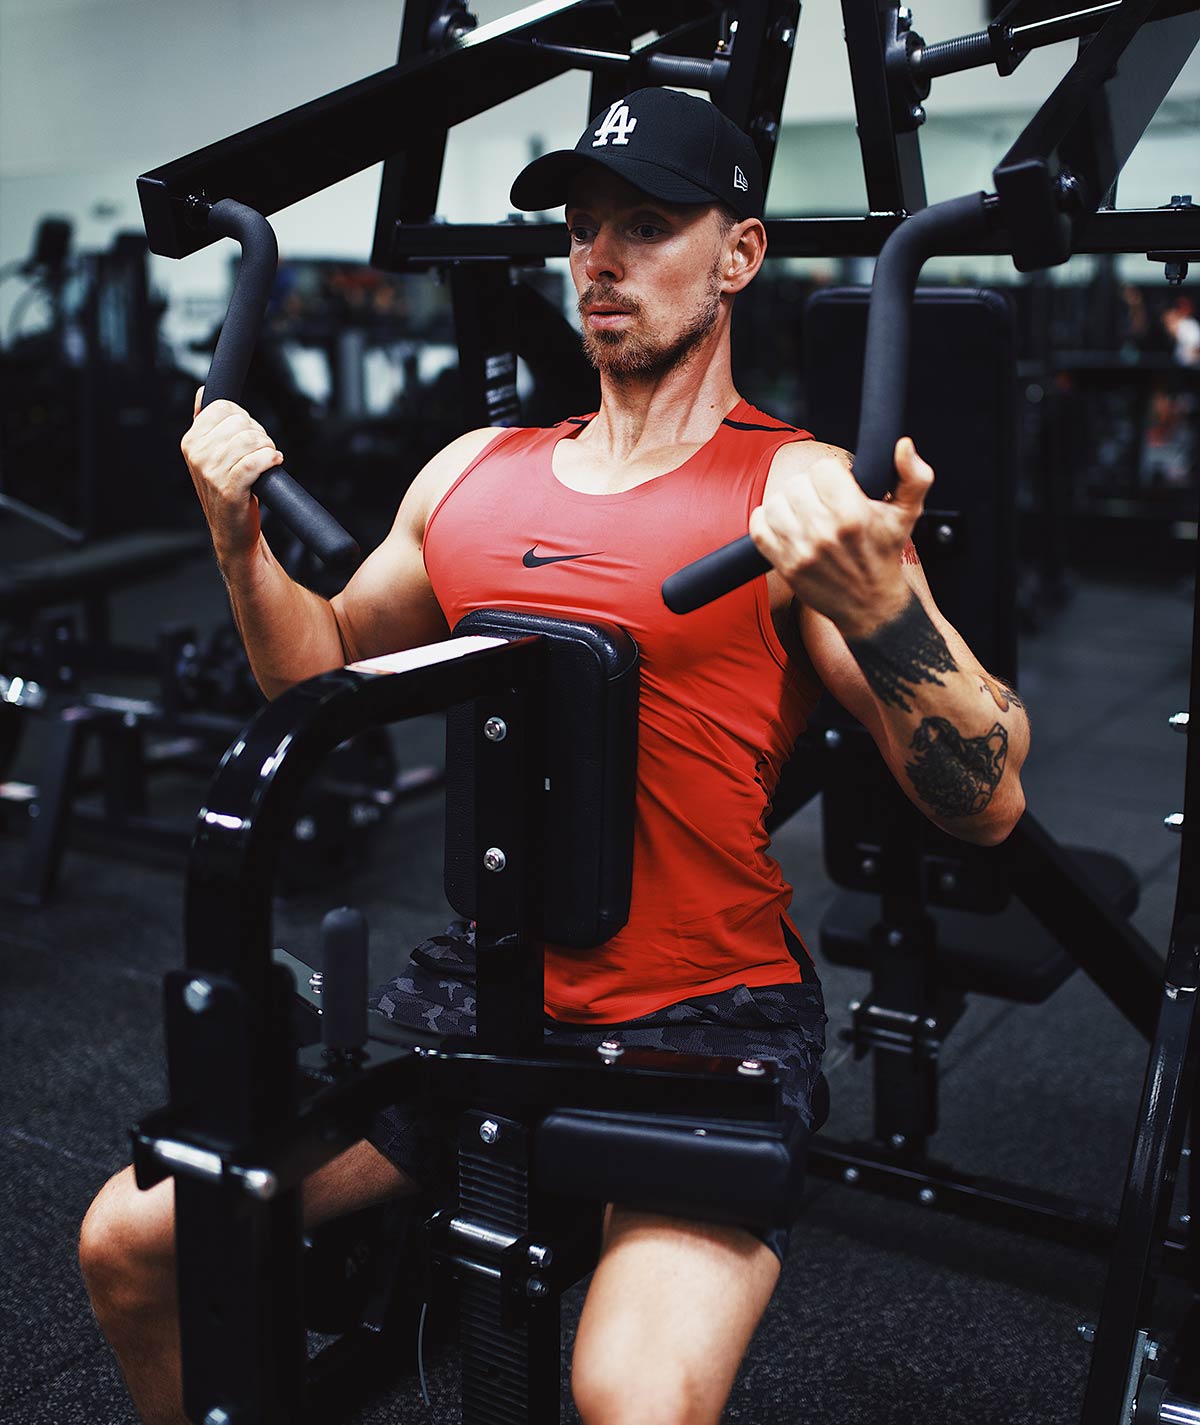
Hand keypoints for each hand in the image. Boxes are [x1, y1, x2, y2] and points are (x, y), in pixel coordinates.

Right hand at [180, 387, 283, 564]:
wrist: (234, 532)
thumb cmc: (228, 491)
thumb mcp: (210, 455)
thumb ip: (206, 423)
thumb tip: (204, 392)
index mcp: (191, 442)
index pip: (223, 407)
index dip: (244, 418)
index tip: (250, 435)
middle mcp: (197, 455)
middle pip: (240, 422)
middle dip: (259, 434)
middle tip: (261, 452)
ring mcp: (211, 473)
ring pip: (250, 440)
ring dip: (267, 448)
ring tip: (268, 460)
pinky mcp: (229, 489)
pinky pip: (255, 462)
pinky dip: (270, 459)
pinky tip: (274, 463)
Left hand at [748, 437, 932, 638]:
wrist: (870, 605)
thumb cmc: (884, 555)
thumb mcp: (908, 514)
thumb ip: (913, 476)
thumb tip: (903, 446)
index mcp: (853, 516)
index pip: (822, 468)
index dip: (831, 473)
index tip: (838, 485)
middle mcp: (824, 533)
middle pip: (797, 483)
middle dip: (810, 488)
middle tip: (822, 501)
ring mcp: (801, 551)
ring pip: (774, 502)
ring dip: (787, 504)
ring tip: (805, 513)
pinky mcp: (784, 565)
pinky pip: (757, 528)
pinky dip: (766, 521)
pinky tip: (786, 524)